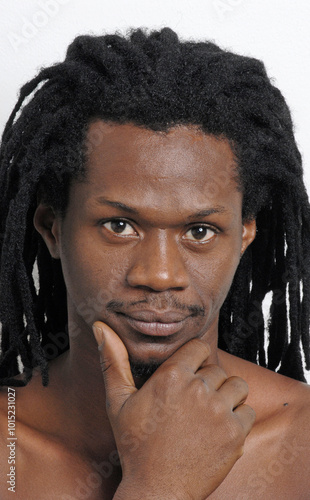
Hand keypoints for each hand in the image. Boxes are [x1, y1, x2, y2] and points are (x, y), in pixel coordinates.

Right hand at [93, 322, 254, 499]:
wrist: (157, 490)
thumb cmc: (135, 445)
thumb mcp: (118, 401)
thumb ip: (112, 361)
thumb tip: (99, 326)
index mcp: (172, 376)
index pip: (199, 347)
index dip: (195, 359)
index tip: (189, 373)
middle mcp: (199, 389)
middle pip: (217, 368)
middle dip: (208, 381)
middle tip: (193, 402)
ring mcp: (220, 411)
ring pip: (237, 386)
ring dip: (227, 396)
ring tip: (209, 413)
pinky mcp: (235, 433)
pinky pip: (248, 411)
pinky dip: (239, 418)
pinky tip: (219, 429)